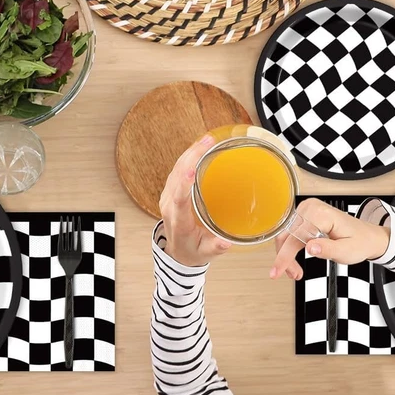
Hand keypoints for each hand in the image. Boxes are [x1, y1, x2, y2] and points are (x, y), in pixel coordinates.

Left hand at [158, 134, 231, 267]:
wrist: (178, 252)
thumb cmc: (193, 251)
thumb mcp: (206, 254)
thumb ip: (215, 248)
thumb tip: (226, 242)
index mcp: (178, 221)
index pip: (178, 200)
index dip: (184, 184)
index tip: (192, 170)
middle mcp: (169, 205)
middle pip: (177, 177)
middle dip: (191, 157)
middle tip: (207, 142)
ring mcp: (167, 195)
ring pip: (176, 169)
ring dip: (190, 153)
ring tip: (207, 140)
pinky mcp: (170, 189)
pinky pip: (177, 169)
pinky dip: (188, 156)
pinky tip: (200, 147)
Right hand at [269, 199, 389, 281]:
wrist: (367, 236)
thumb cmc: (359, 242)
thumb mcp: (347, 252)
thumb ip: (328, 249)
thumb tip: (309, 247)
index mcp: (323, 215)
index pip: (296, 236)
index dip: (285, 256)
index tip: (277, 271)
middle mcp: (312, 208)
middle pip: (287, 234)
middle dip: (285, 258)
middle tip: (293, 274)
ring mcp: (307, 209)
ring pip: (286, 234)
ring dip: (287, 254)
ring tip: (296, 271)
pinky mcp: (305, 214)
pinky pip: (290, 231)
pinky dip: (290, 248)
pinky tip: (295, 260)